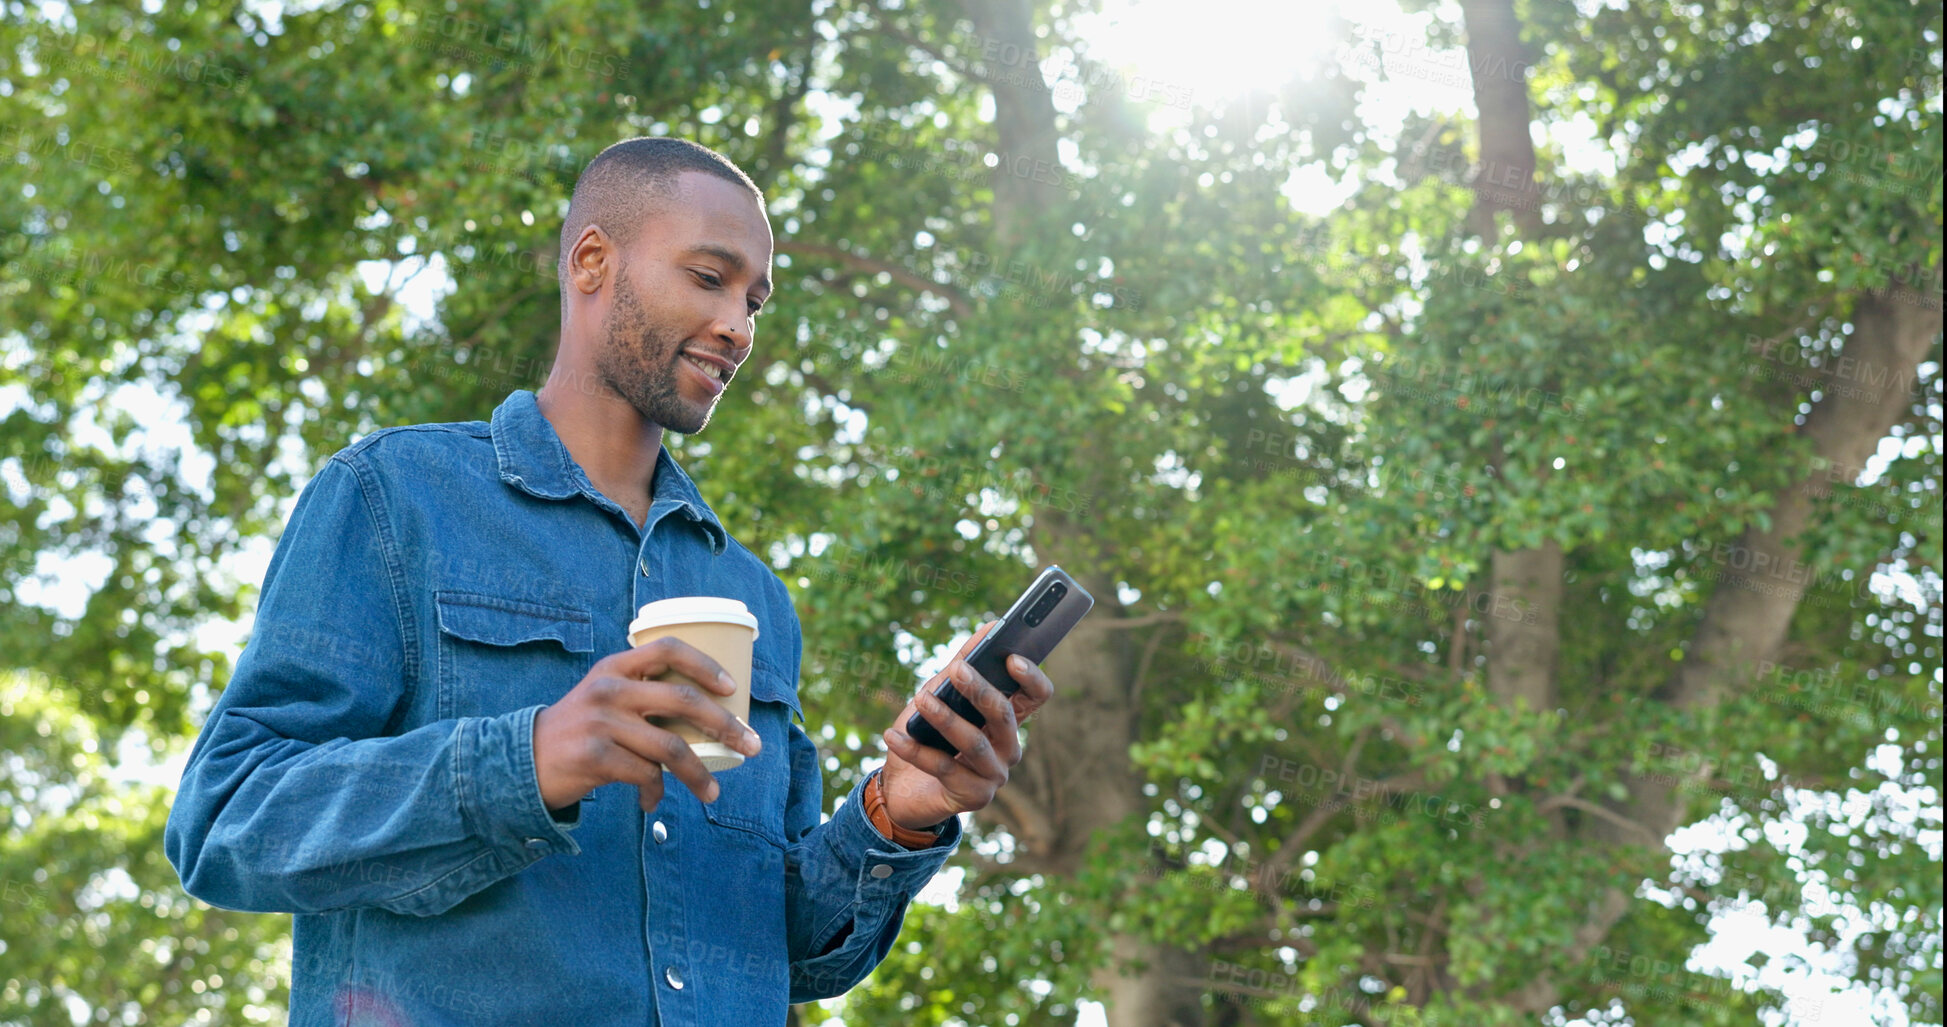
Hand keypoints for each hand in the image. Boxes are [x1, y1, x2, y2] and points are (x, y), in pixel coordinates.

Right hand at [533, 638, 763, 812]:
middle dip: (725, 725)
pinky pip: (645, 776)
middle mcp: (609, 689)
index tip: (732, 687)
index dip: (705, 664)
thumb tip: (703, 717)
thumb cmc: (576, 732)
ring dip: (698, 775)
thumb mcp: (602, 699)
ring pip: (671, 747)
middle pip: (683, 700)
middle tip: (750, 745)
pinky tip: (652, 803)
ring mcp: (602, 722)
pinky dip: (655, 794)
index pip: (667, 648)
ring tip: (711, 793)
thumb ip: (640, 697)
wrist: (519, 762)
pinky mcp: (595, 756)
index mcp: (614, 668)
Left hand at [878, 621, 1055, 830]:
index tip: (1011, 657)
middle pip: (1004, 715)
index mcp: (1007, 719)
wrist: (901, 788)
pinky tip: (893, 735)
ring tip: (921, 699)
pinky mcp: (974, 797)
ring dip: (945, 718)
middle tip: (956, 669)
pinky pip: (944, 768)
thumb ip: (962, 664)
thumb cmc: (925, 735)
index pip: (1037, 695)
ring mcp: (994, 774)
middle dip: (980, 690)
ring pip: (974, 742)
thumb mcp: (939, 694)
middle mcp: (1008, 746)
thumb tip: (989, 627)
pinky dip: (915, 750)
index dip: (1031, 677)